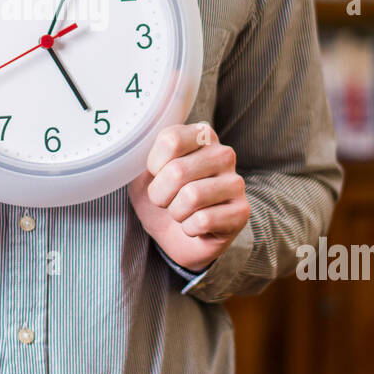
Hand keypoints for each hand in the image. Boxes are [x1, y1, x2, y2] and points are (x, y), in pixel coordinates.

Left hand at [127, 122, 249, 274]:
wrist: (181, 237)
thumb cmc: (164, 199)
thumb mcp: (143, 176)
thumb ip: (139, 158)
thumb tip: (131, 151)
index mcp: (200, 136)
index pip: (170, 140)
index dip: (154, 165)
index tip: (157, 175)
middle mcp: (223, 153)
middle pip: (177, 171)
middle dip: (160, 195)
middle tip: (167, 201)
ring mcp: (236, 182)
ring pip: (191, 197)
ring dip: (176, 213)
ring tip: (182, 212)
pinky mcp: (241, 211)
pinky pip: (202, 221)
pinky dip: (189, 228)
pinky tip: (195, 226)